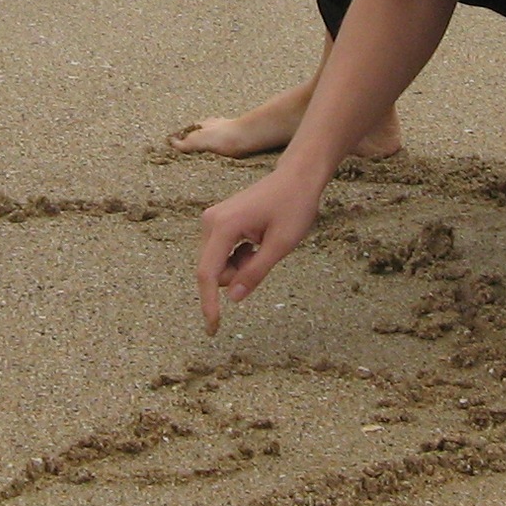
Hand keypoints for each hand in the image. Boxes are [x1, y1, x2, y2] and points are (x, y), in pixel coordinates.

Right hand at [194, 166, 323, 333]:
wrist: (296, 177)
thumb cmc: (293, 206)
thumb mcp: (281, 244)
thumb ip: (255, 272)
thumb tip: (233, 299)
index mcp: (223, 226)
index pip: (208, 273)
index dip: (209, 304)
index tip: (212, 328)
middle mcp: (210, 222)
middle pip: (212, 270)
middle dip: (236, 276)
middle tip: (263, 257)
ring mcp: (213, 220)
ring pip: (217, 264)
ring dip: (239, 266)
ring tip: (262, 246)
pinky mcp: (218, 222)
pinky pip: (221, 253)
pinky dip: (238, 256)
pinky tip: (256, 241)